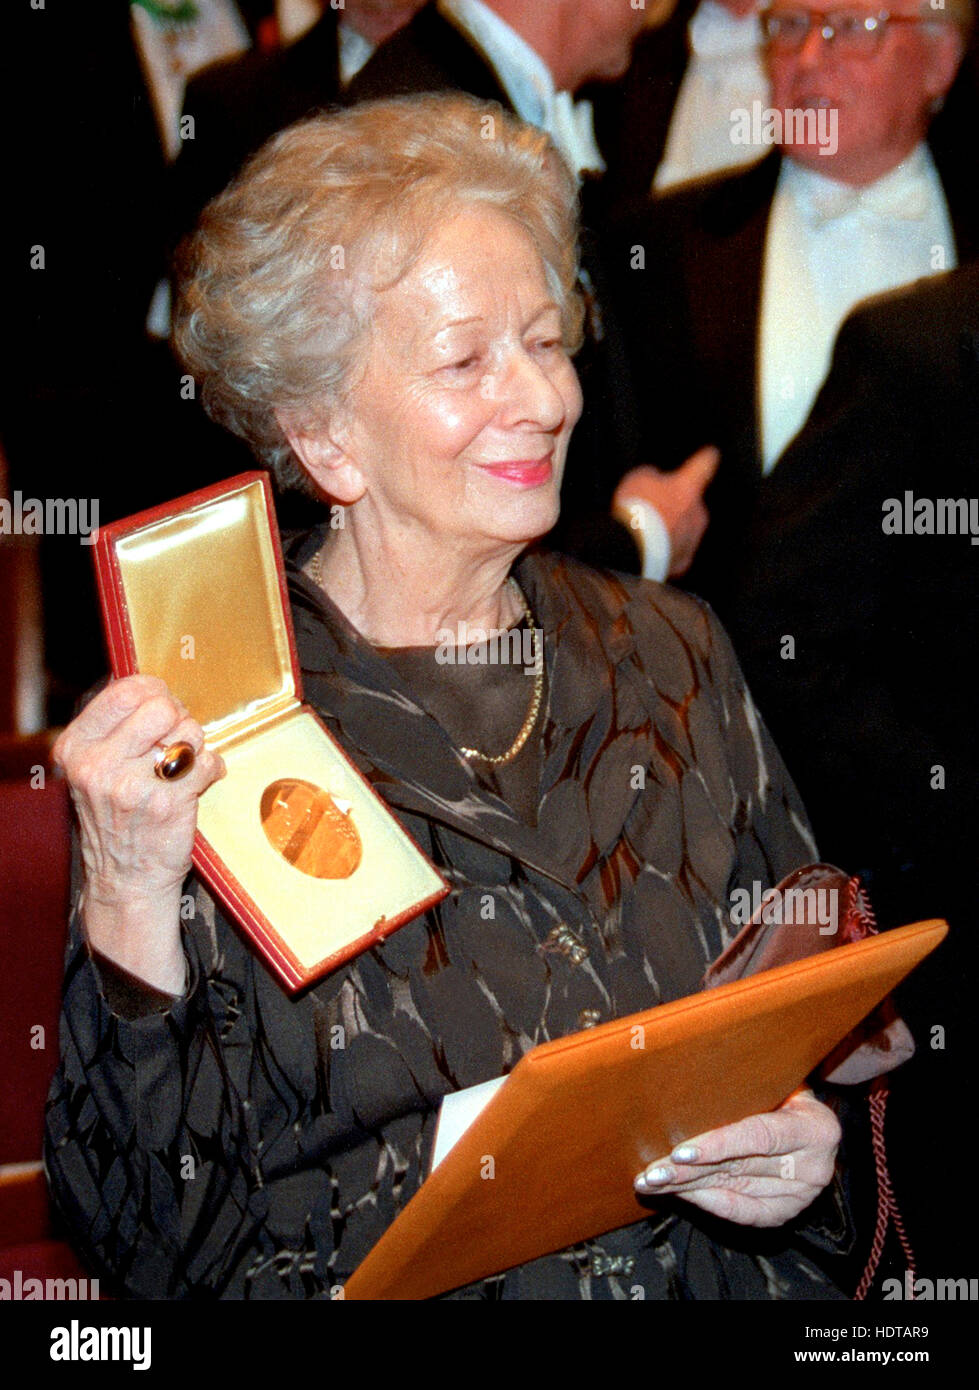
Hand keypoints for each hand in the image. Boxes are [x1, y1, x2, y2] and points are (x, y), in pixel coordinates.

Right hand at [53, 675, 225, 989]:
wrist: (125, 880)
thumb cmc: (117, 818)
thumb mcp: (94, 769)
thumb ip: (115, 729)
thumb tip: (152, 687)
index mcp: (77, 747)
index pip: (126, 691)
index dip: (155, 692)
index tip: (163, 708)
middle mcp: (99, 765)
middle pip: (162, 707)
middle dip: (178, 719)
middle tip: (175, 741)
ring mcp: (132, 786)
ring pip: (189, 733)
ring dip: (195, 746)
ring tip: (183, 767)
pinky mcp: (168, 805)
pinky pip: (208, 762)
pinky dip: (213, 769)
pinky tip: (199, 782)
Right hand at [613, 445, 718, 577]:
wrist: (632, 549)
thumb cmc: (636, 509)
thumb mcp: (639, 478)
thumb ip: (653, 477)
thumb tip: (656, 483)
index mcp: (688, 487)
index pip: (703, 467)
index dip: (705, 459)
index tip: (711, 455)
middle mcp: (697, 513)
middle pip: (691, 504)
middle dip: (675, 505)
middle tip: (651, 509)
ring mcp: (692, 539)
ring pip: (685, 529)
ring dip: (670, 529)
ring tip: (645, 533)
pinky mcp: (682, 561)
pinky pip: (677, 553)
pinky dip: (666, 551)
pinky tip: (650, 551)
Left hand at [634, 1089, 840, 1226]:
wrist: (810, 1124)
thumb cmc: (784, 1090)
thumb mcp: (777, 1079)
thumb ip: (748, 1082)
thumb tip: (691, 1068)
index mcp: (817, 1129)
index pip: (759, 1137)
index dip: (718, 1145)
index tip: (680, 1152)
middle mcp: (814, 1167)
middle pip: (739, 1167)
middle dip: (688, 1171)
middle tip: (650, 1171)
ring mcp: (801, 1195)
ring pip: (732, 1190)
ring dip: (686, 1187)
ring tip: (650, 1182)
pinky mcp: (785, 1211)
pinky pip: (740, 1211)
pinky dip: (705, 1200)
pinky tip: (678, 1192)